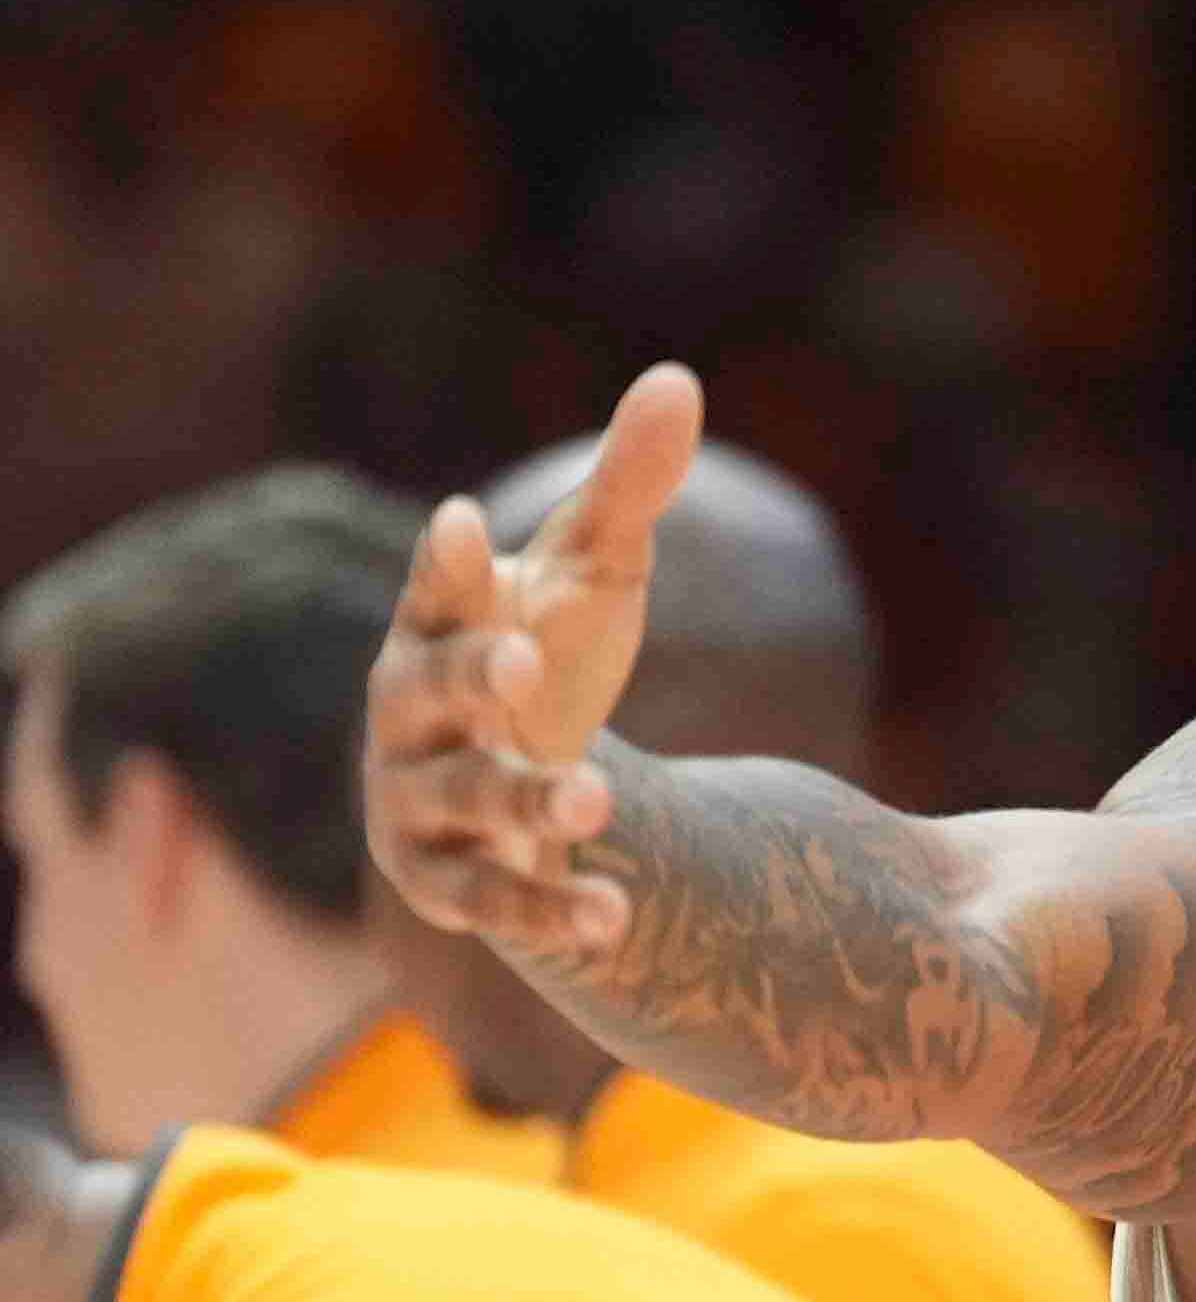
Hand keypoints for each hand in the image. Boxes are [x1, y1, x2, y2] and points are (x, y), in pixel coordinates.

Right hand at [361, 364, 702, 955]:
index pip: (437, 587)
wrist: (516, 777)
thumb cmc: (548, 648)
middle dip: (471, 678)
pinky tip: (615, 921)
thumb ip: (629, 489)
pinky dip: (550, 910)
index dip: (448, 563)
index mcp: (439, 624)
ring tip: (597, 804)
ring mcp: (420, 799)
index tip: (466, 521)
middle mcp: (410, 712)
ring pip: (463, 800)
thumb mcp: (596, 573)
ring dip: (525, 799)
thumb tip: (679, 379)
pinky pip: (492, 900)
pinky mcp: (446, 881)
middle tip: (525, 665)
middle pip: (427, 692)